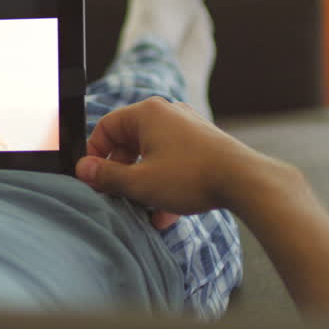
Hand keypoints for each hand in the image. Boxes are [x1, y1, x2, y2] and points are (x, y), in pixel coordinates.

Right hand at [75, 97, 264, 218]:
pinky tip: (165, 215)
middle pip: (129, 142)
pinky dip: (165, 184)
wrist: (244, 181)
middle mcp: (167, 114)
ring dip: (143, 184)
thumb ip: (108, 175)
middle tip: (114, 195)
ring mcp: (187, 129)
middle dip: (121, 173)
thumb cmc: (191, 176)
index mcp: (147, 114)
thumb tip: (84, 169)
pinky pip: (173, 162)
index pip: (106, 127)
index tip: (92, 178)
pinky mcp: (203, 145)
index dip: (95, 154)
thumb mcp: (140, 181)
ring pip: (152, 156)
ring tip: (142, 210)